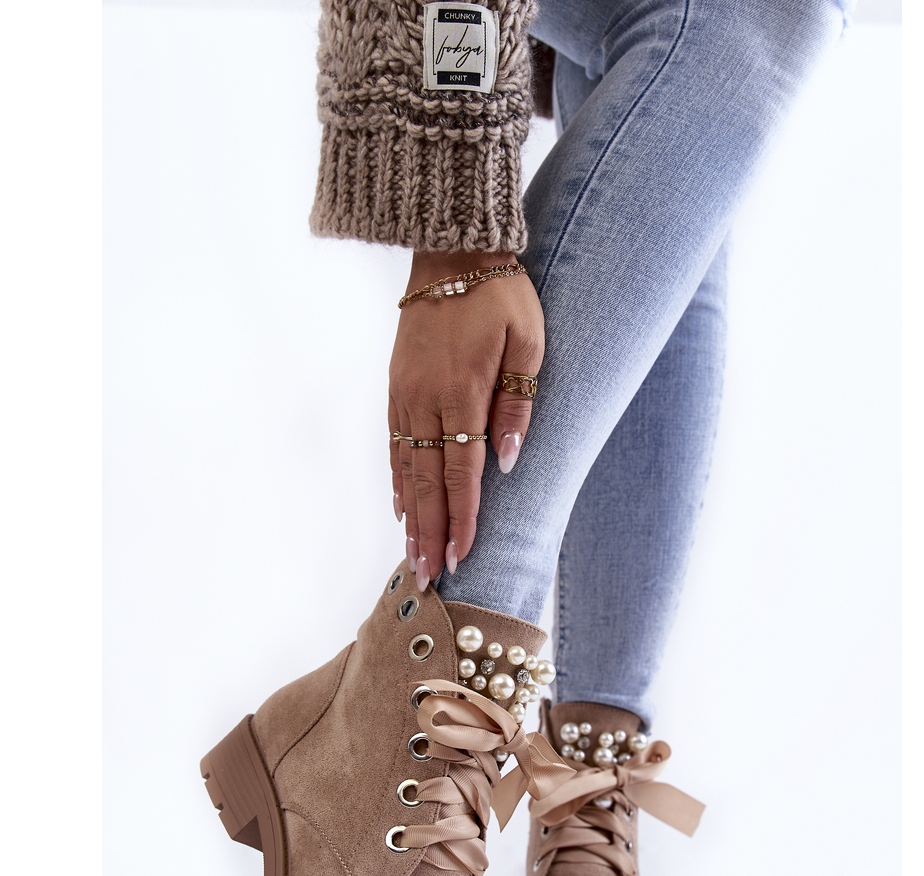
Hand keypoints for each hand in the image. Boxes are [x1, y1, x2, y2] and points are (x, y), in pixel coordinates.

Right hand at [389, 249, 544, 590]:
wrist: (452, 249)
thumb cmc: (502, 295)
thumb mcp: (529, 342)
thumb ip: (518, 403)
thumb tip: (507, 460)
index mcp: (463, 390)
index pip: (462, 470)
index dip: (463, 517)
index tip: (463, 556)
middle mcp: (426, 399)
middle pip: (427, 481)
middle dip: (430, 533)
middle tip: (427, 579)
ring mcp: (405, 394)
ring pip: (406, 469)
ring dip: (411, 516)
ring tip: (412, 556)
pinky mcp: (396, 387)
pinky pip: (394, 444)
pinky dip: (397, 480)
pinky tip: (400, 507)